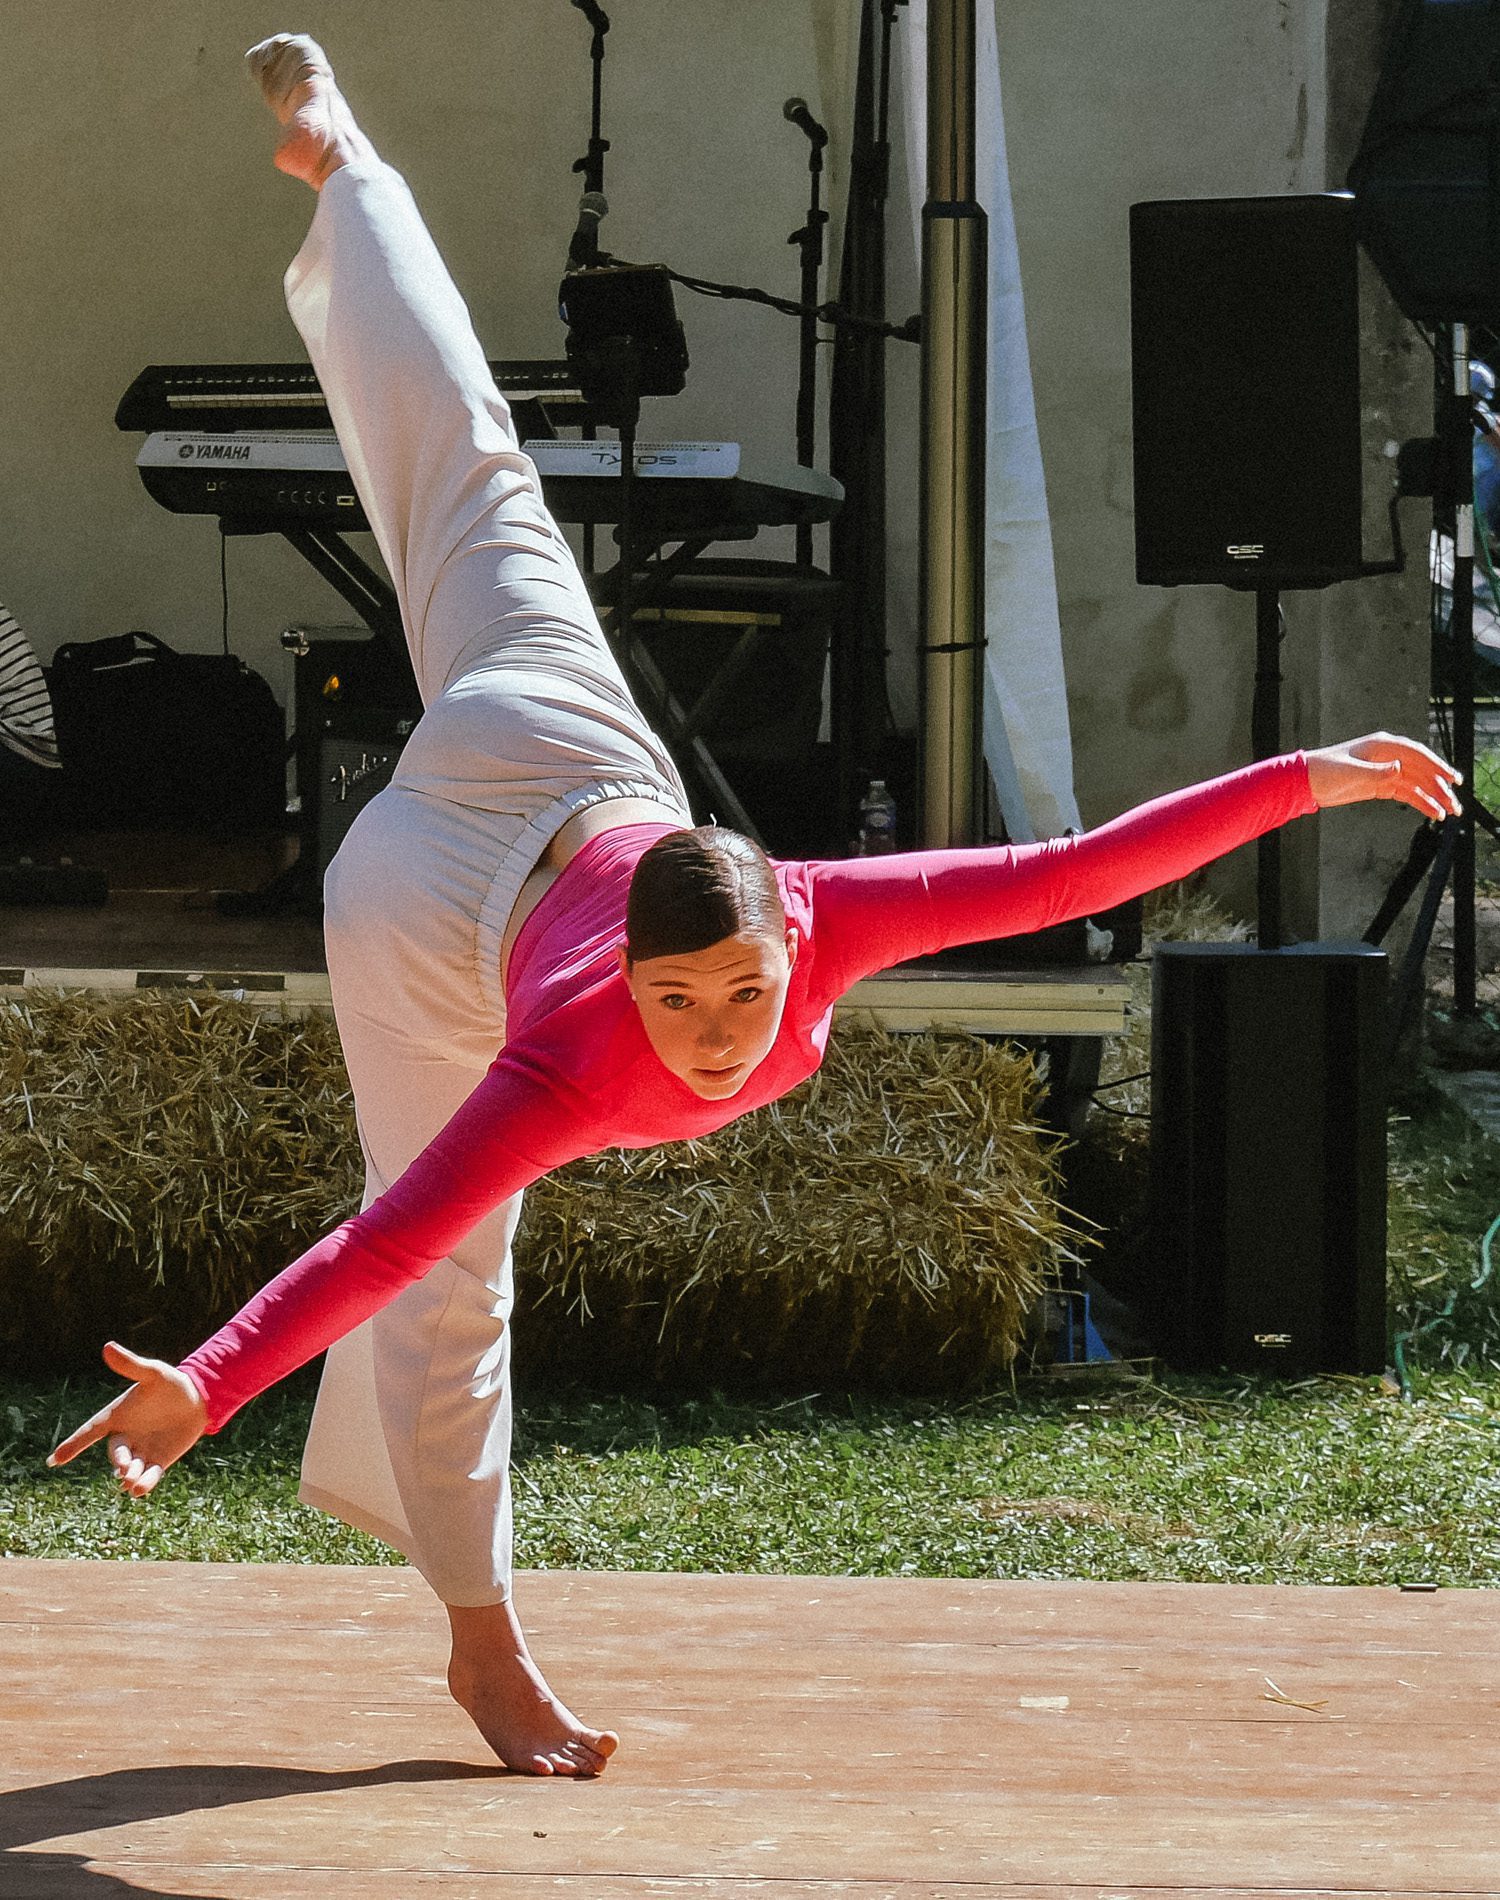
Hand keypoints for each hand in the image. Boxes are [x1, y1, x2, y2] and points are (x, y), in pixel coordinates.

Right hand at [47, 1341, 207, 1498]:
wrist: (198, 1399)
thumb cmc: (171, 1384)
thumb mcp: (152, 1372)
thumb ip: (131, 1365)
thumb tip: (107, 1347)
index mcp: (117, 1416)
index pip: (90, 1431)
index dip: (73, 1444)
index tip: (54, 1460)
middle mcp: (126, 1437)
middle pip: (115, 1453)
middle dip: (118, 1461)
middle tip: (123, 1466)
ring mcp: (142, 1452)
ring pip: (130, 1469)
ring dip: (129, 1477)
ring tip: (131, 1481)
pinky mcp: (159, 1462)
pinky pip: (149, 1476)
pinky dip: (145, 1483)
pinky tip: (141, 1490)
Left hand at [1304, 733, 1462, 822]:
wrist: (1305, 783)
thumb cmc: (1324, 772)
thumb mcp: (1350, 772)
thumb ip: (1376, 772)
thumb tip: (1400, 769)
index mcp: (1382, 745)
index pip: (1416, 754)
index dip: (1436, 766)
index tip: (1452, 779)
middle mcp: (1388, 756)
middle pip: (1421, 771)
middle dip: (1440, 787)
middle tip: (1456, 804)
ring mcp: (1385, 771)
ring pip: (1416, 784)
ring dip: (1434, 798)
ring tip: (1449, 813)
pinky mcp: (1380, 786)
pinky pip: (1405, 793)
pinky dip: (1420, 802)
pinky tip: (1433, 812)